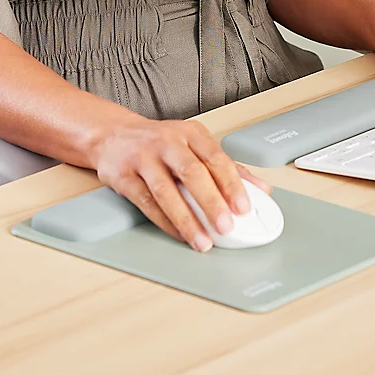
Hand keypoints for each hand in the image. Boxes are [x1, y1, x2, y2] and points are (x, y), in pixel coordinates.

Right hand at [90, 116, 270, 251]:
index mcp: (191, 133)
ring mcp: (144, 158)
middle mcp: (168, 142)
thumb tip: (260, 189)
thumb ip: (226, 166)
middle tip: (226, 226)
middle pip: (192, 173)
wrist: (113, 135)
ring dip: (187, 219)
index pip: (216, 157)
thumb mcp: (194, 144)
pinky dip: (165, 222)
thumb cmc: (160, 142)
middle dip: (211, 202)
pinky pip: (147, 203)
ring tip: (203, 241)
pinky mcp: (124, 176)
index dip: (232, 183)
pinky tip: (180, 235)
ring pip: (167, 191)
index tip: (244, 207)